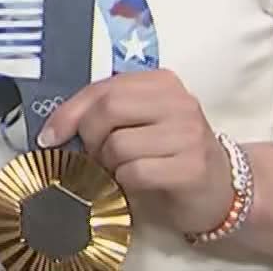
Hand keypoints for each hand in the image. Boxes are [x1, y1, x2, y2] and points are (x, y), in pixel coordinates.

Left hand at [35, 70, 234, 236]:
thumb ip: (107, 114)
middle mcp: (178, 101)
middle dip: (89, 139)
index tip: (50, 136)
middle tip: (94, 158)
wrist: (222, 190)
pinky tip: (134, 185)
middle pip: (107, 110)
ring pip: (118, 144)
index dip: (68, 112)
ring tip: (119, 172)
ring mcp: (188, 133)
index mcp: (161, 82)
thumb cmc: (171, 155)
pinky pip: (135, 172)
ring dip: (108, 166)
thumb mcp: (141, 123)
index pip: (102, 88)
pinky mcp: (191, 167)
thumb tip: (57, 129)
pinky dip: (124, 183)